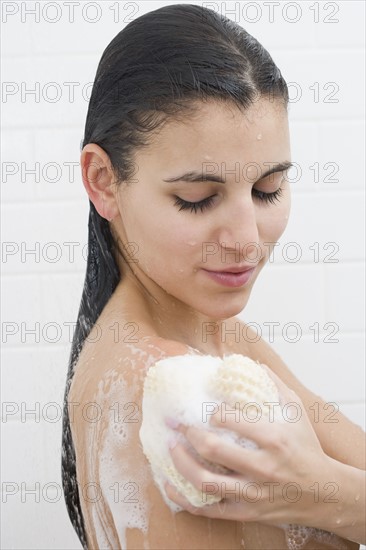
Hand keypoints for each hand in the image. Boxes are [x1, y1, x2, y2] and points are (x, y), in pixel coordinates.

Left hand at [164, 367, 333, 525]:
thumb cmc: (307, 449)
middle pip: (214, 450)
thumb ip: (276, 385)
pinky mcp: (247, 512)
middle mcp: (263, 467)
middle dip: (189, 434)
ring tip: (171, 447)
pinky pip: (210, 508)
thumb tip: (254, 364)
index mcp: (274, 439)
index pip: (234, 422)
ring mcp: (253, 493)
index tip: (207, 410)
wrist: (324, 493)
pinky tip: (171, 484)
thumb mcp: (297, 412)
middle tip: (177, 423)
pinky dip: (185, 498)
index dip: (213, 414)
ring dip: (181, 462)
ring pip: (206, 481)